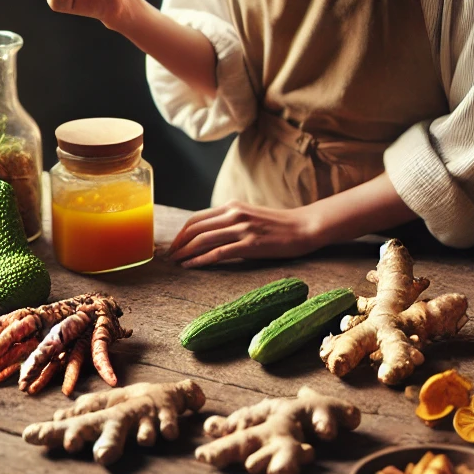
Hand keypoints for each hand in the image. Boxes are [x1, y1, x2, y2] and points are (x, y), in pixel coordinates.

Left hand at [166, 201, 321, 267]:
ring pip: (203, 240)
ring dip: (186, 253)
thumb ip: (230, 222)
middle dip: (179, 244)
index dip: (181, 233)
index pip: (196, 218)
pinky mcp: (250, 244)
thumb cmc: (277, 225)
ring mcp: (242, 228)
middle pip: (195, 229)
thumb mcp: (249, 216)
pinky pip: (219, 253)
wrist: (304, 227)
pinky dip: (201, 260)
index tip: (173, 245)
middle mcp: (234, 214)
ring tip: (176, 263)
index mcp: (232, 206)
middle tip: (169, 257)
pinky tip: (192, 266)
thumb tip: (209, 235)